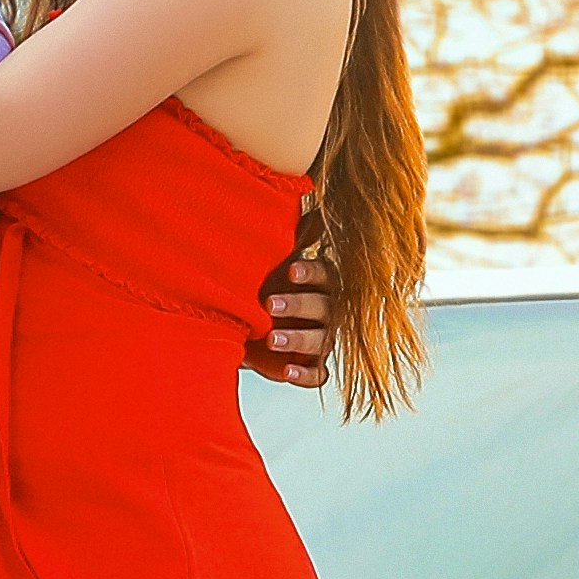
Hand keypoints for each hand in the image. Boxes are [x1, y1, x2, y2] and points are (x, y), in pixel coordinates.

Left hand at [256, 240, 340, 391]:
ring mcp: (322, 338)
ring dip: (298, 339)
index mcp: (323, 281)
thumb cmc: (269, 284)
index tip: (290, 271)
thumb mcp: (278, 259)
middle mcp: (329, 309)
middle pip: (324, 307)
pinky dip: (304, 373)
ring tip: (271, 338)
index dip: (311, 273)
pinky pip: (318, 373)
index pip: (326, 274)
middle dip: (298, 305)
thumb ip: (297, 236)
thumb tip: (314, 204)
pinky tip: (286, 370)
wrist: (249, 322)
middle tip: (269, 305)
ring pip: (321, 340)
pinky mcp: (312, 364)